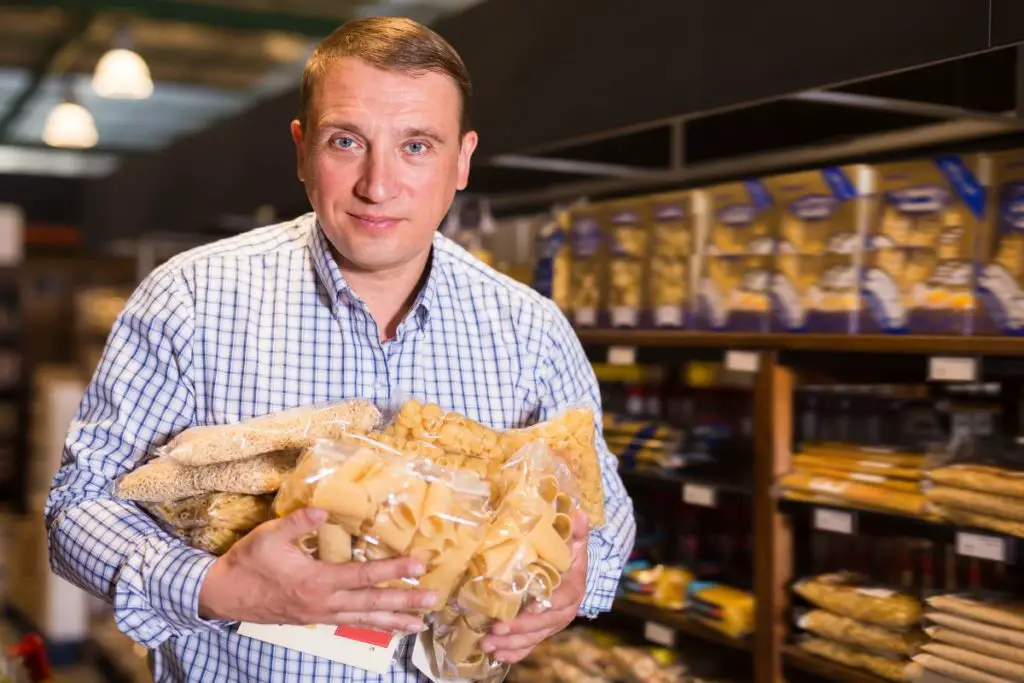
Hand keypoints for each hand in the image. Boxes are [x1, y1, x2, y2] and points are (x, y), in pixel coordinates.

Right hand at [198, 507, 436, 631]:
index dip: (393, 570)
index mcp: (316, 581)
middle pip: (372, 604)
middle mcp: (323, 603)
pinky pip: (351, 624)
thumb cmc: (247, 562)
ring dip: (394, 621)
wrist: (223, 595)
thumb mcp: (269, 536)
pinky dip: (373, 626)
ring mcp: (320, 615)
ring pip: (364, 620)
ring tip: (421, 625)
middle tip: (434, 600)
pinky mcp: (315, 618)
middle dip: (405, 602)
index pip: (363, 576)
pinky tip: (387, 628)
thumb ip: (298, 523)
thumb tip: (325, 512)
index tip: (420, 565)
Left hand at [480, 511, 588, 663]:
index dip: (545, 606)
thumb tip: (579, 512)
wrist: (575, 577)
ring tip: (488, 645)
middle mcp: (564, 612)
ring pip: (533, 638)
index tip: (527, 610)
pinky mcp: (542, 633)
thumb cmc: (570, 557)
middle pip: (542, 624)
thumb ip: (576, 531)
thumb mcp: (575, 543)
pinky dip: (515, 654)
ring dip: (510, 644)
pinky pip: (530, 647)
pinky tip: (497, 656)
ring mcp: (552, 625)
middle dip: (519, 630)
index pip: (561, 601)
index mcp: (572, 590)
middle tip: (495, 630)